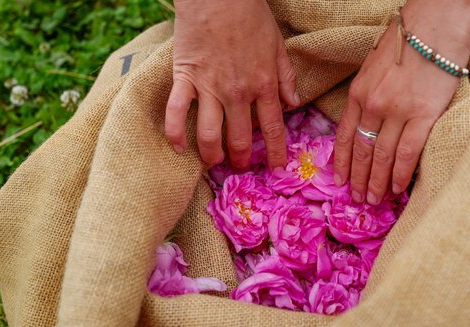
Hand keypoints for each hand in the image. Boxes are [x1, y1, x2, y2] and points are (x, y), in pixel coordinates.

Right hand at [165, 0, 299, 168]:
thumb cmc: (250, 16)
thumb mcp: (277, 45)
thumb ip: (286, 77)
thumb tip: (294, 103)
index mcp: (263, 84)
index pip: (273, 128)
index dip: (276, 152)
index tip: (276, 167)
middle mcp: (237, 93)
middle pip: (240, 138)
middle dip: (242, 159)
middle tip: (240, 166)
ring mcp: (209, 88)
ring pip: (210, 134)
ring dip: (212, 154)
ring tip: (215, 161)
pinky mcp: (185, 78)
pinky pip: (177, 113)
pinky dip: (175, 134)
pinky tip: (179, 148)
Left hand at [333, 0, 469, 204]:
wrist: (438, 21)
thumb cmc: (409, 40)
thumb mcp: (375, 65)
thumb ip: (369, 92)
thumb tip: (369, 120)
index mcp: (358, 92)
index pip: (346, 136)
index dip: (343, 162)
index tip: (341, 180)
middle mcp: (373, 104)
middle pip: (362, 151)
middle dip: (358, 179)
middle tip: (358, 199)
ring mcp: (397, 111)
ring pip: (381, 157)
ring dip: (377, 183)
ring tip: (375, 200)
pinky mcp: (423, 115)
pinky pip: (407, 153)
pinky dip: (400, 175)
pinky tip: (398, 189)